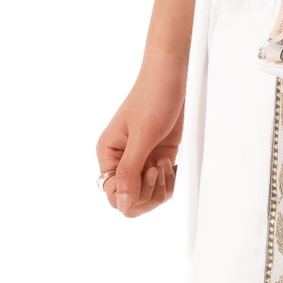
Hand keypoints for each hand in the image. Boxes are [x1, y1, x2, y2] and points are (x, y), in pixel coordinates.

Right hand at [96, 57, 186, 217]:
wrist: (171, 77)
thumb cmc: (153, 97)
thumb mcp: (142, 136)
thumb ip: (130, 172)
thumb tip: (122, 204)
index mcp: (108, 154)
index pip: (112, 194)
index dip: (132, 195)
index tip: (148, 172)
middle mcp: (121, 160)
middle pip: (130, 199)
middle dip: (149, 192)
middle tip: (158, 168)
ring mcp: (140, 160)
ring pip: (147, 195)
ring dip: (161, 186)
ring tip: (166, 163)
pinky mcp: (157, 158)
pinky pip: (160, 185)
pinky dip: (170, 181)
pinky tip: (173, 165)